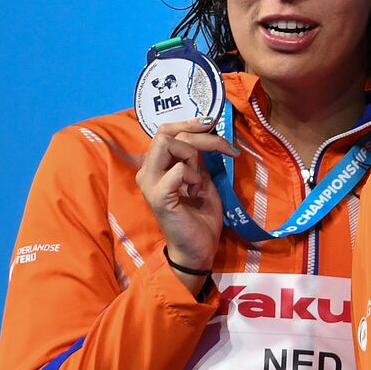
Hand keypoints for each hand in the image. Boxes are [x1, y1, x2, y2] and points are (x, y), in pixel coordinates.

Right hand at [136, 117, 235, 292]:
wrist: (199, 247)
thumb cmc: (201, 214)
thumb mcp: (202, 177)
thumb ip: (198, 156)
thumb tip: (206, 128)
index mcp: (156, 166)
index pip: (164, 130)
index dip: (189, 122)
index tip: (212, 124)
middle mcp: (147, 171)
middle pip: (166, 132)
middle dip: (200, 136)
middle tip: (223, 149)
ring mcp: (150, 184)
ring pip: (168, 144)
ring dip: (194, 155)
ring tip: (200, 178)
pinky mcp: (158, 196)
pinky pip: (178, 170)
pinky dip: (194, 175)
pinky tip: (196, 192)